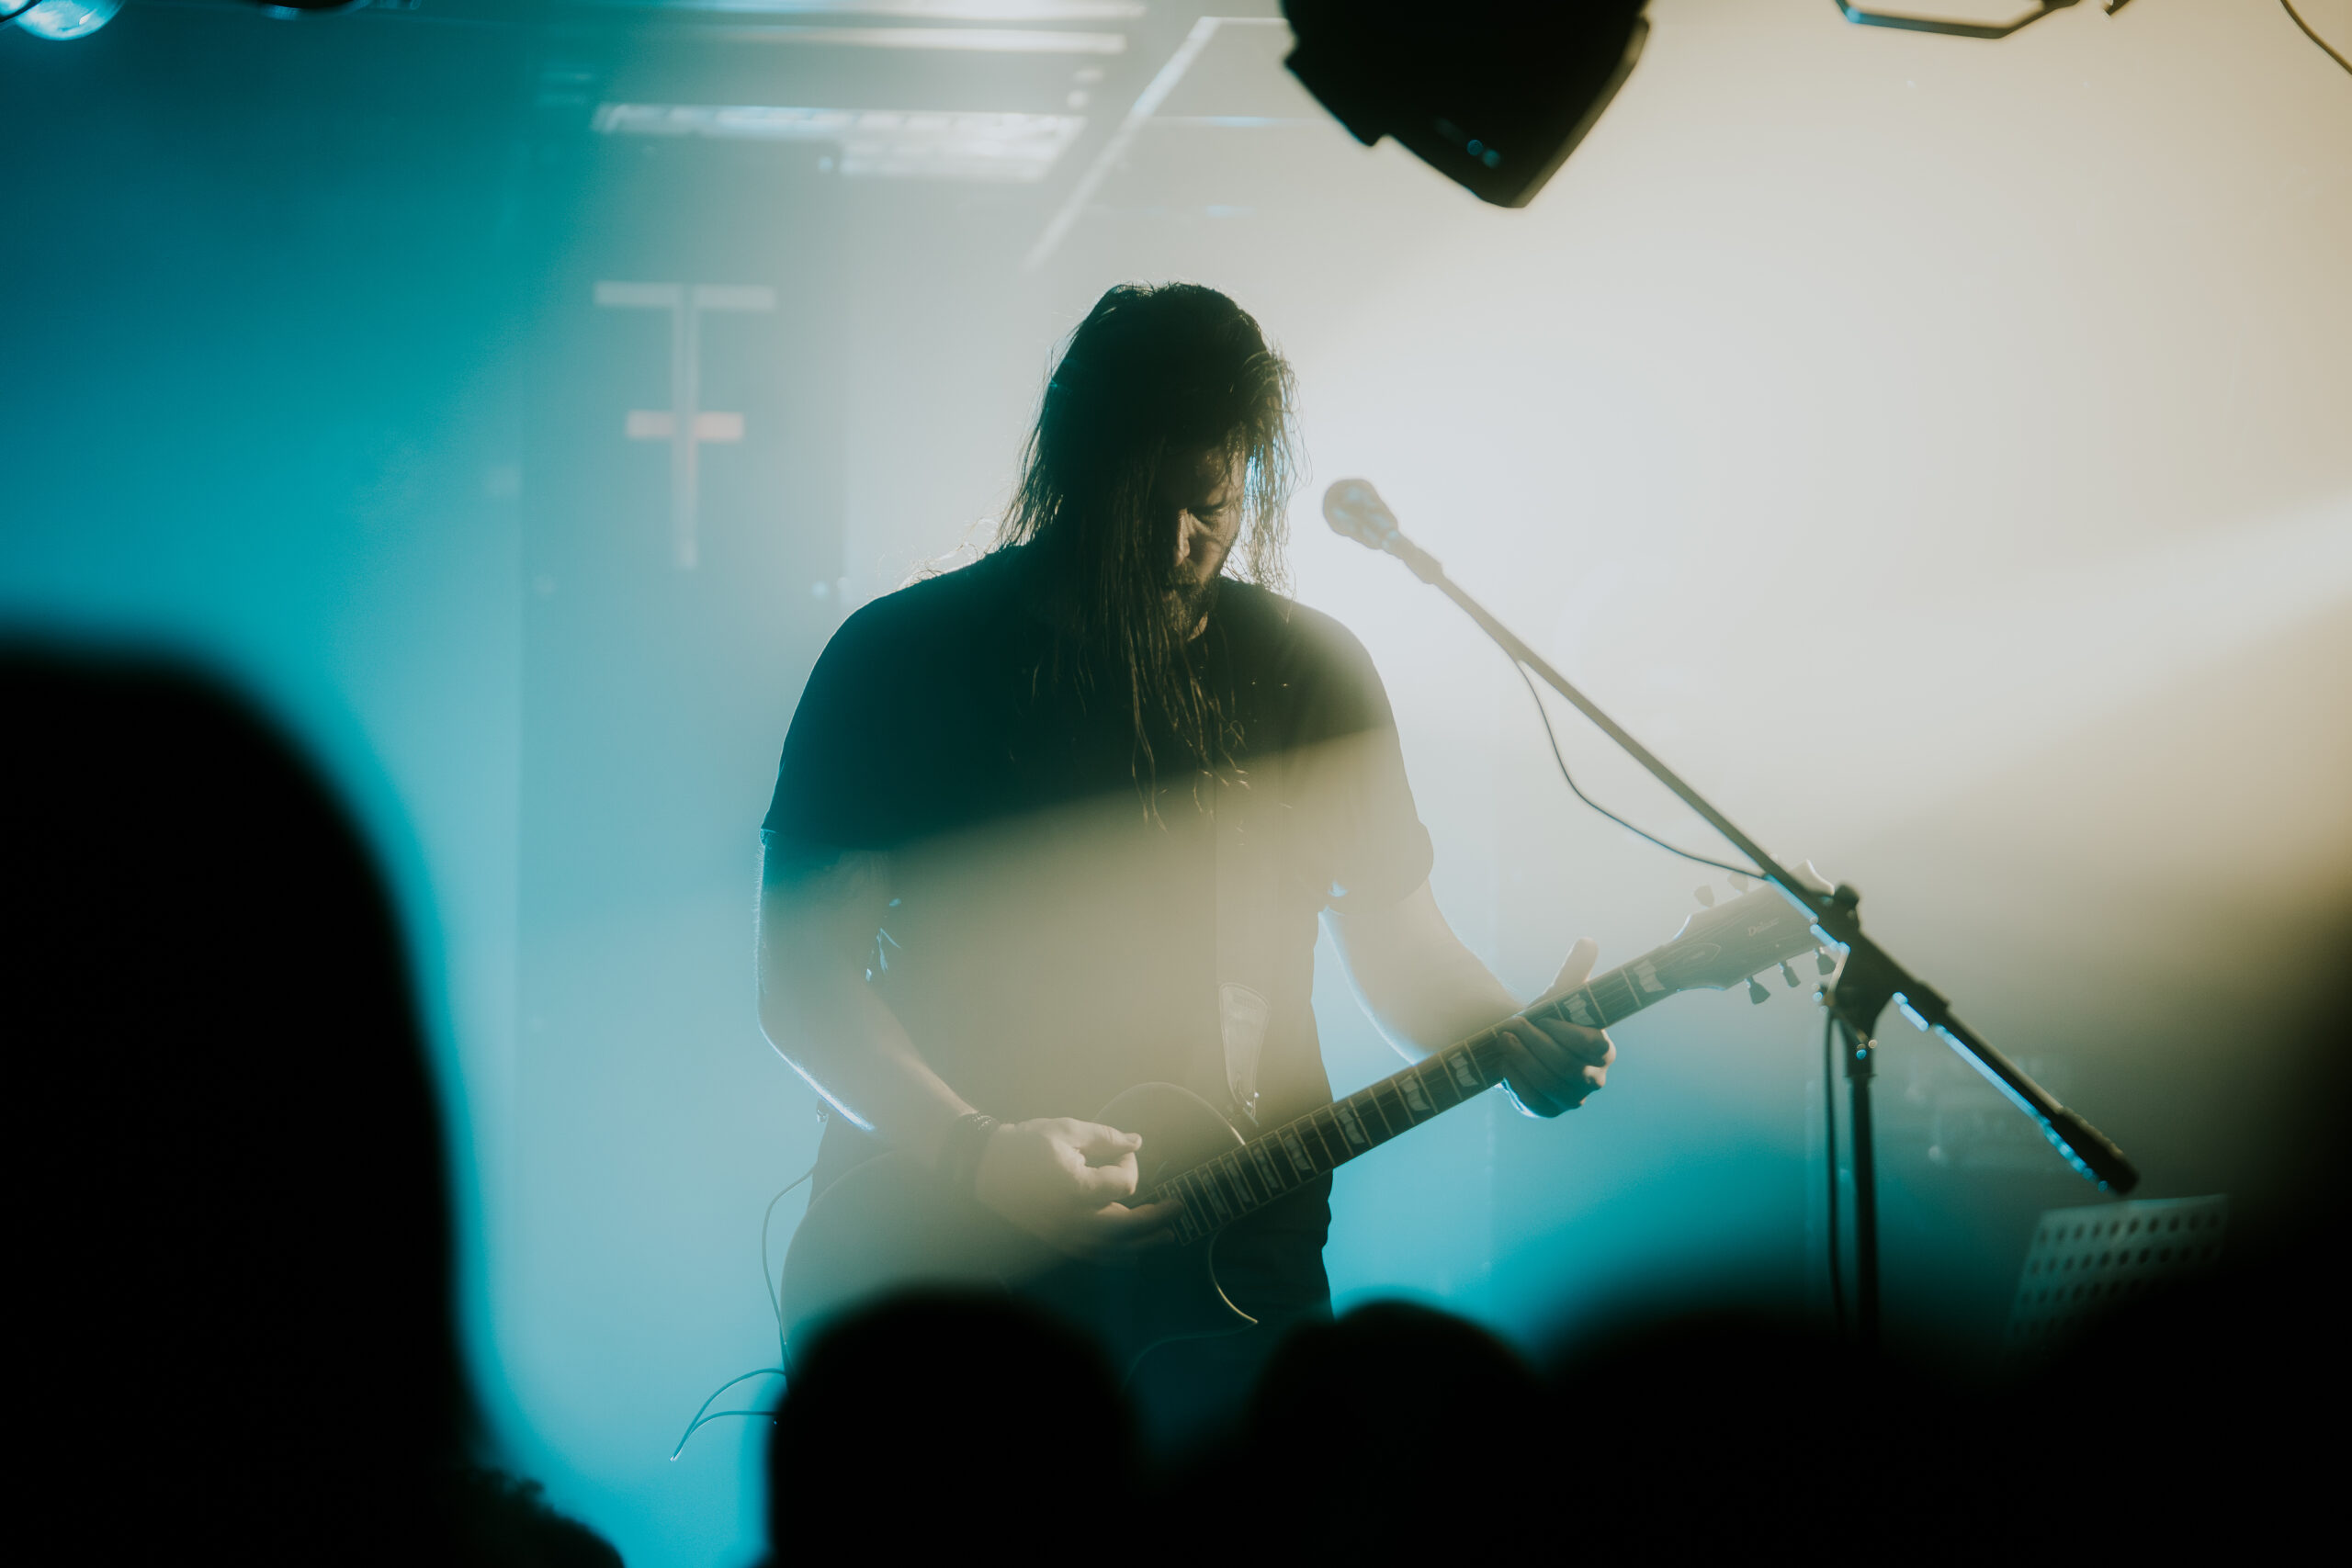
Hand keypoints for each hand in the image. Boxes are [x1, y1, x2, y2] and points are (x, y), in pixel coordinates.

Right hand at [973, 1117, 1179, 1254]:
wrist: (984, 1166)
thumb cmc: (1024, 1144)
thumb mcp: (1067, 1130)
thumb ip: (1106, 1138)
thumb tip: (1137, 1142)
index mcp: (1077, 1189)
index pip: (1124, 1185)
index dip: (1131, 1166)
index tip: (1124, 1150)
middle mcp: (1073, 1218)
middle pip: (1127, 1226)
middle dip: (1156, 1217)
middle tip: (1179, 1208)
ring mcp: (1063, 1234)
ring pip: (1112, 1247)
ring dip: (1142, 1242)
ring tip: (1165, 1237)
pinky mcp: (1055, 1239)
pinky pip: (1093, 1253)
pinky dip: (1116, 1254)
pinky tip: (1130, 1252)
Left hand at [1496, 937, 1616, 1117]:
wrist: (1523, 1044)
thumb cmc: (1548, 1018)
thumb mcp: (1560, 995)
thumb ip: (1575, 972)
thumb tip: (1588, 942)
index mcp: (1604, 1052)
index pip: (1594, 1046)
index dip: (1566, 1032)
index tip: (1543, 1016)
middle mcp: (1594, 1079)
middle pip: (1567, 1067)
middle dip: (1537, 1044)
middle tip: (1513, 1025)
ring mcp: (1572, 1099)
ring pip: (1549, 1085)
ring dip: (1523, 1060)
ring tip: (1504, 1040)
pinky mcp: (1548, 1110)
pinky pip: (1534, 1102)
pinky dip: (1516, 1081)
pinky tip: (1503, 1064)